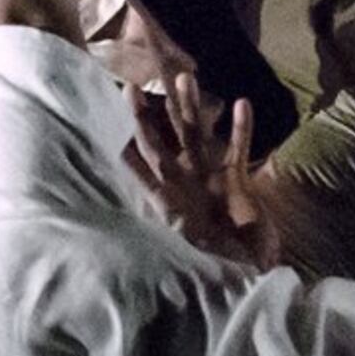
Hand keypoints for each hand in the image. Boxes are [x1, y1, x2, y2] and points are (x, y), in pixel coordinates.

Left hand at [126, 71, 277, 270]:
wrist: (247, 277)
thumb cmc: (211, 266)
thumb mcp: (178, 245)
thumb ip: (162, 222)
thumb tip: (130, 222)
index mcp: (165, 198)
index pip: (139, 162)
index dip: (124, 139)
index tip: (107, 123)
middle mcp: (183, 183)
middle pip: (163, 140)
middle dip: (150, 113)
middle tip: (134, 85)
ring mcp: (209, 179)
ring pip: (197, 136)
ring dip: (192, 108)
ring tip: (185, 78)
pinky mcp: (237, 182)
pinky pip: (237, 150)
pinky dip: (241, 129)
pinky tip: (242, 104)